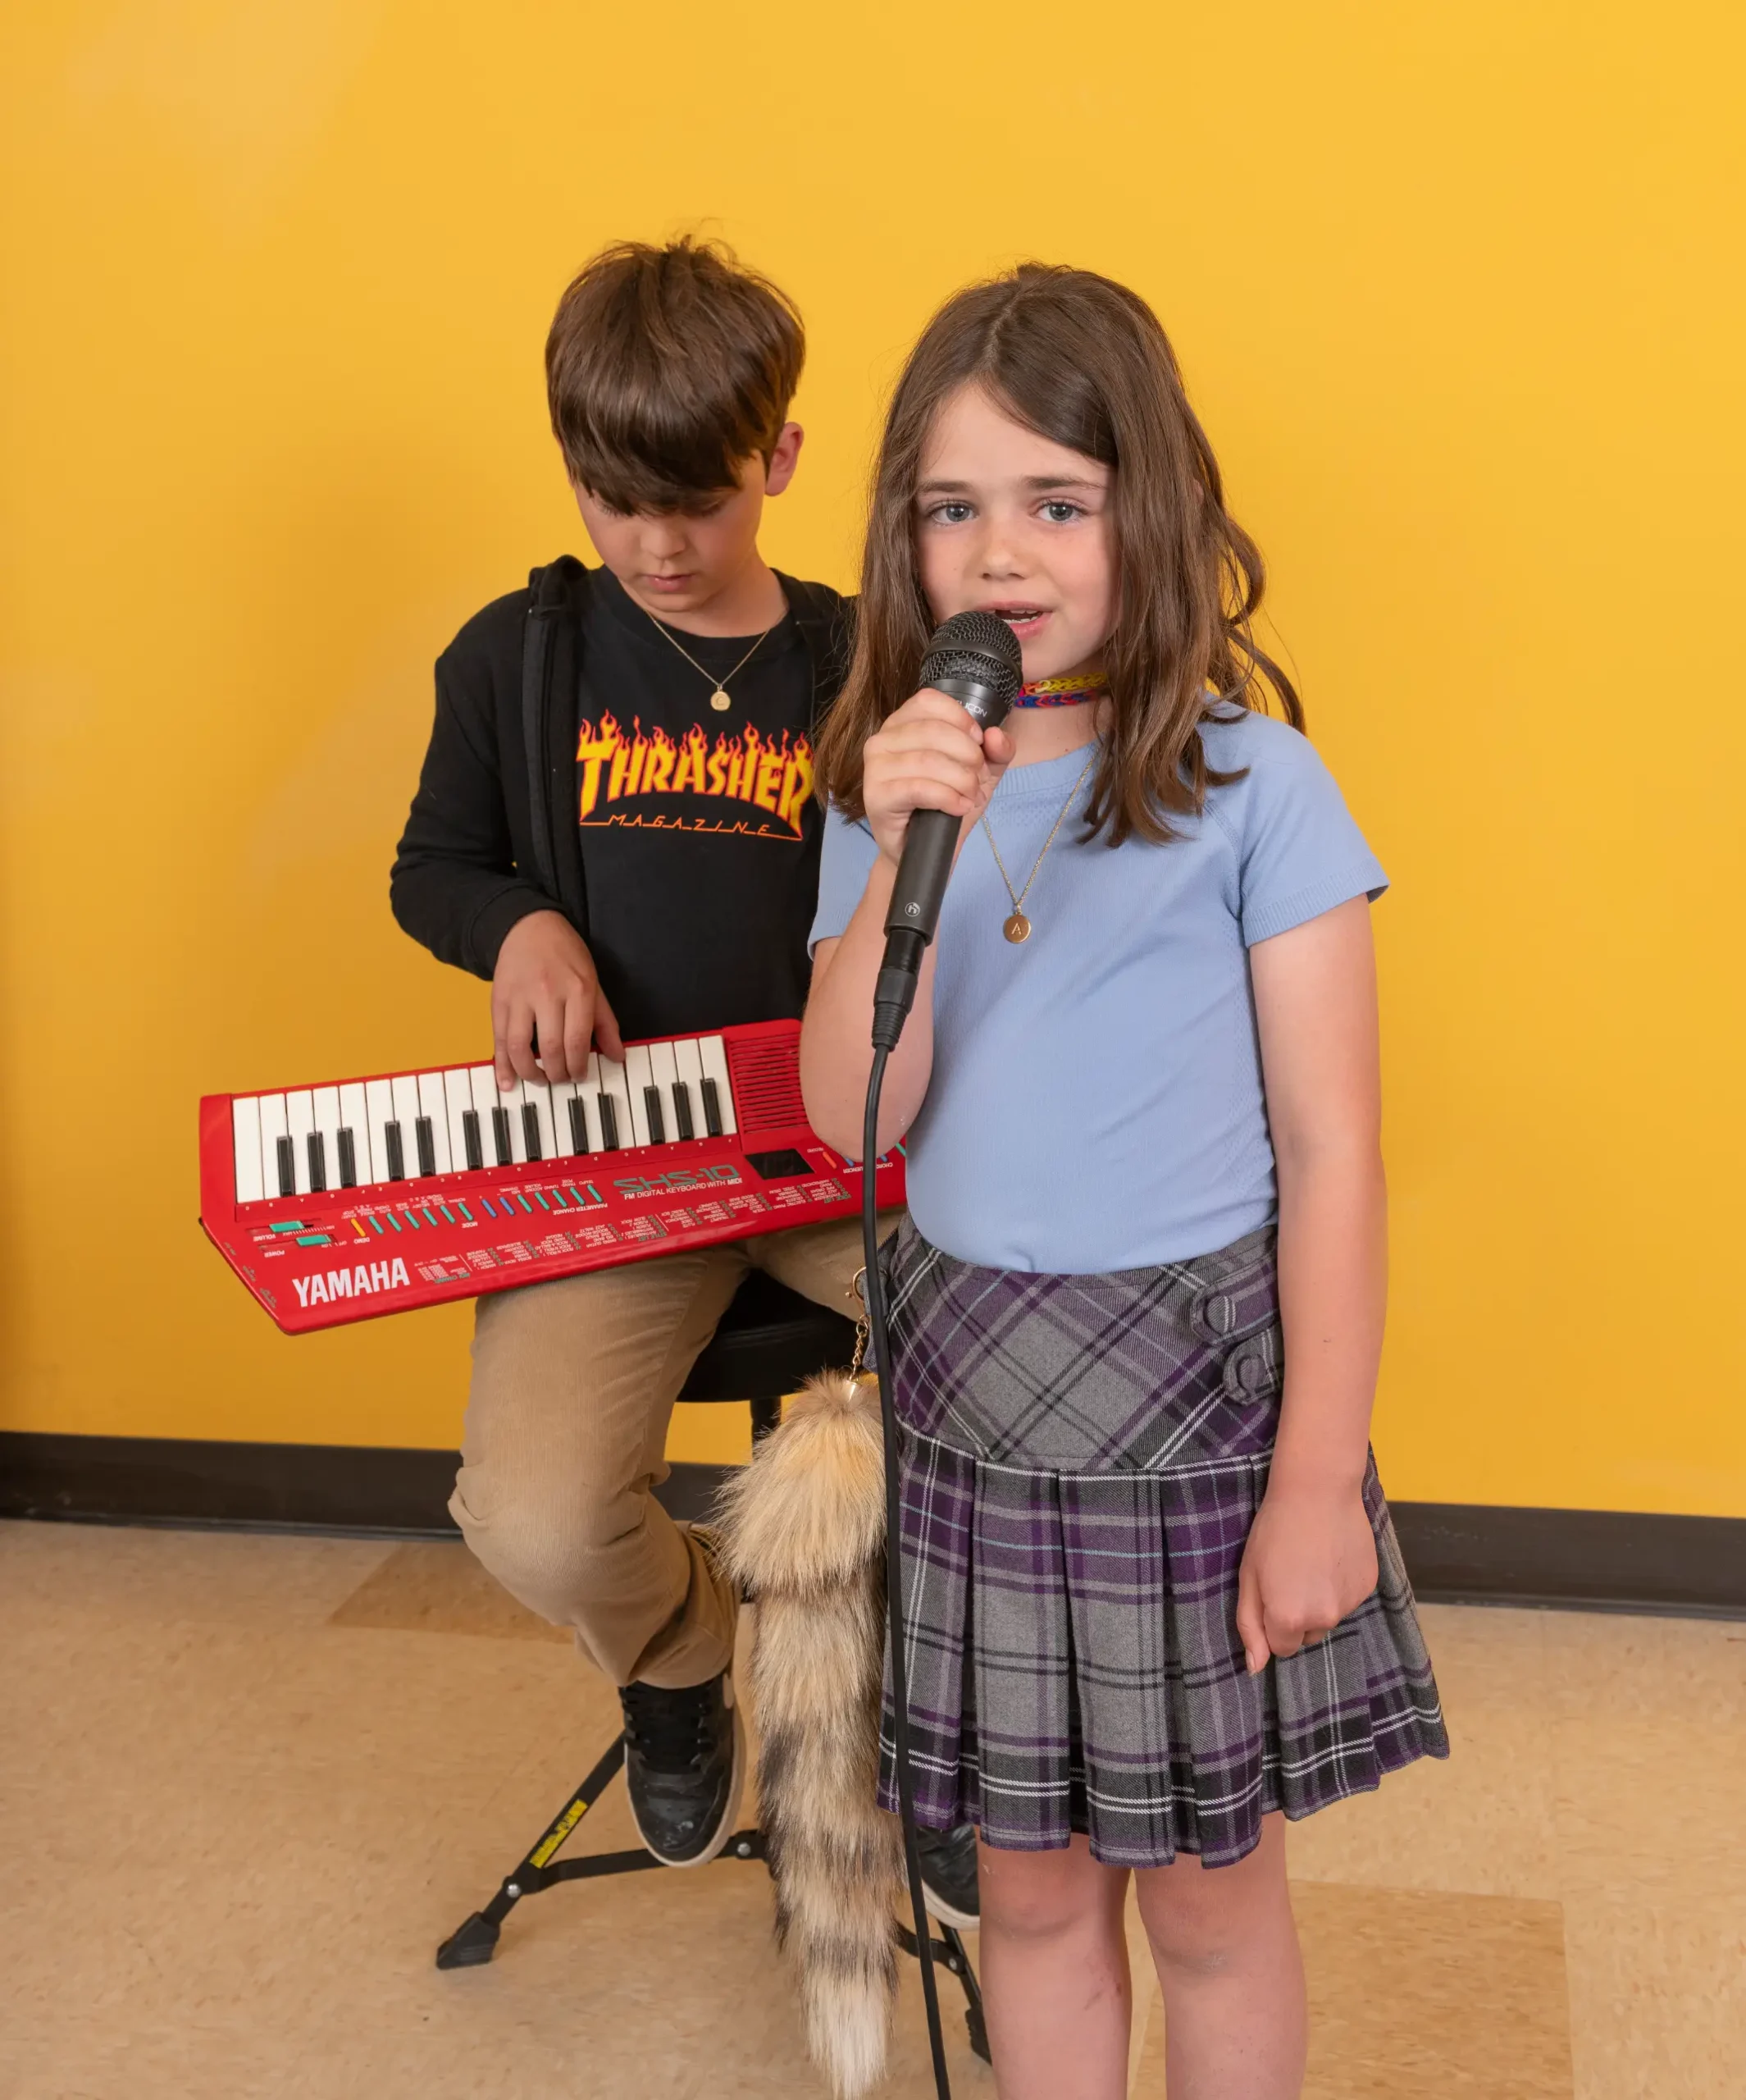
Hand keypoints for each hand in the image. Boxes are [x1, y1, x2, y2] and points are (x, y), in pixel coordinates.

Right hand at [490, 910, 623, 1089]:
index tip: (580, 1076)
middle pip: (551, 1047)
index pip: (577, 1040)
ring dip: (530, 1072)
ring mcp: (520, 998)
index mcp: (577, 990)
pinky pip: (498, 1038)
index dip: (579, 1066)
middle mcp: (547, 994)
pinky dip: (502, 1064)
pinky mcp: (499, 1001)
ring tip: (540, 1079)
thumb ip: (605, 1022)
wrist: (529, 926)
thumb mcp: (593, 983)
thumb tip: (618, 1056)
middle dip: (557, 1073)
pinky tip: (507, 1081)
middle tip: (561, 1079)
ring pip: (520, 1046)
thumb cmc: (566, 955)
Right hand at [861, 688, 1014, 867]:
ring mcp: (874, 768)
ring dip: (962, 781)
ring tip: (970, 797)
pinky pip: (919, 788)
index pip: (929, 701)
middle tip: (977, 780)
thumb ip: (997, 750)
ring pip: (928, 760)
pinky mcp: (876, 797)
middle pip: (934, 731)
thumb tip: (995, 735)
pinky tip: (959, 807)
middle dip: (968, 756)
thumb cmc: (945, 805)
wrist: (922, 851)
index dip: (961, 720)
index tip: (979, 745)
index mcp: (902, 723)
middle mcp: (882, 740)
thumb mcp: (981, 773)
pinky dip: (948, 798)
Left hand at [1235, 1478, 1378, 1674]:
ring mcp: (1350, 1604)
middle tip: (1291, 1574)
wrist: (1318, 1490)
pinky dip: (1339, 1585)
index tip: (1271, 1593)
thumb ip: (1250, 1626)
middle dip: (1297, 1615)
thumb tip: (1255, 1668)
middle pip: (1307, 1635)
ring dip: (1320, 1600)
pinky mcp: (1368, 1587)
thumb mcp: (1248, 1575)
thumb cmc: (1274, 1530)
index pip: (1281, 1649)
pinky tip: (1332, 1555)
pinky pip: (1348, 1599)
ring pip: (1329, 1617)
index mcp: (1289, 1619)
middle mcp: (1323, 1619)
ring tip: (1312, 1560)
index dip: (1273, 1622)